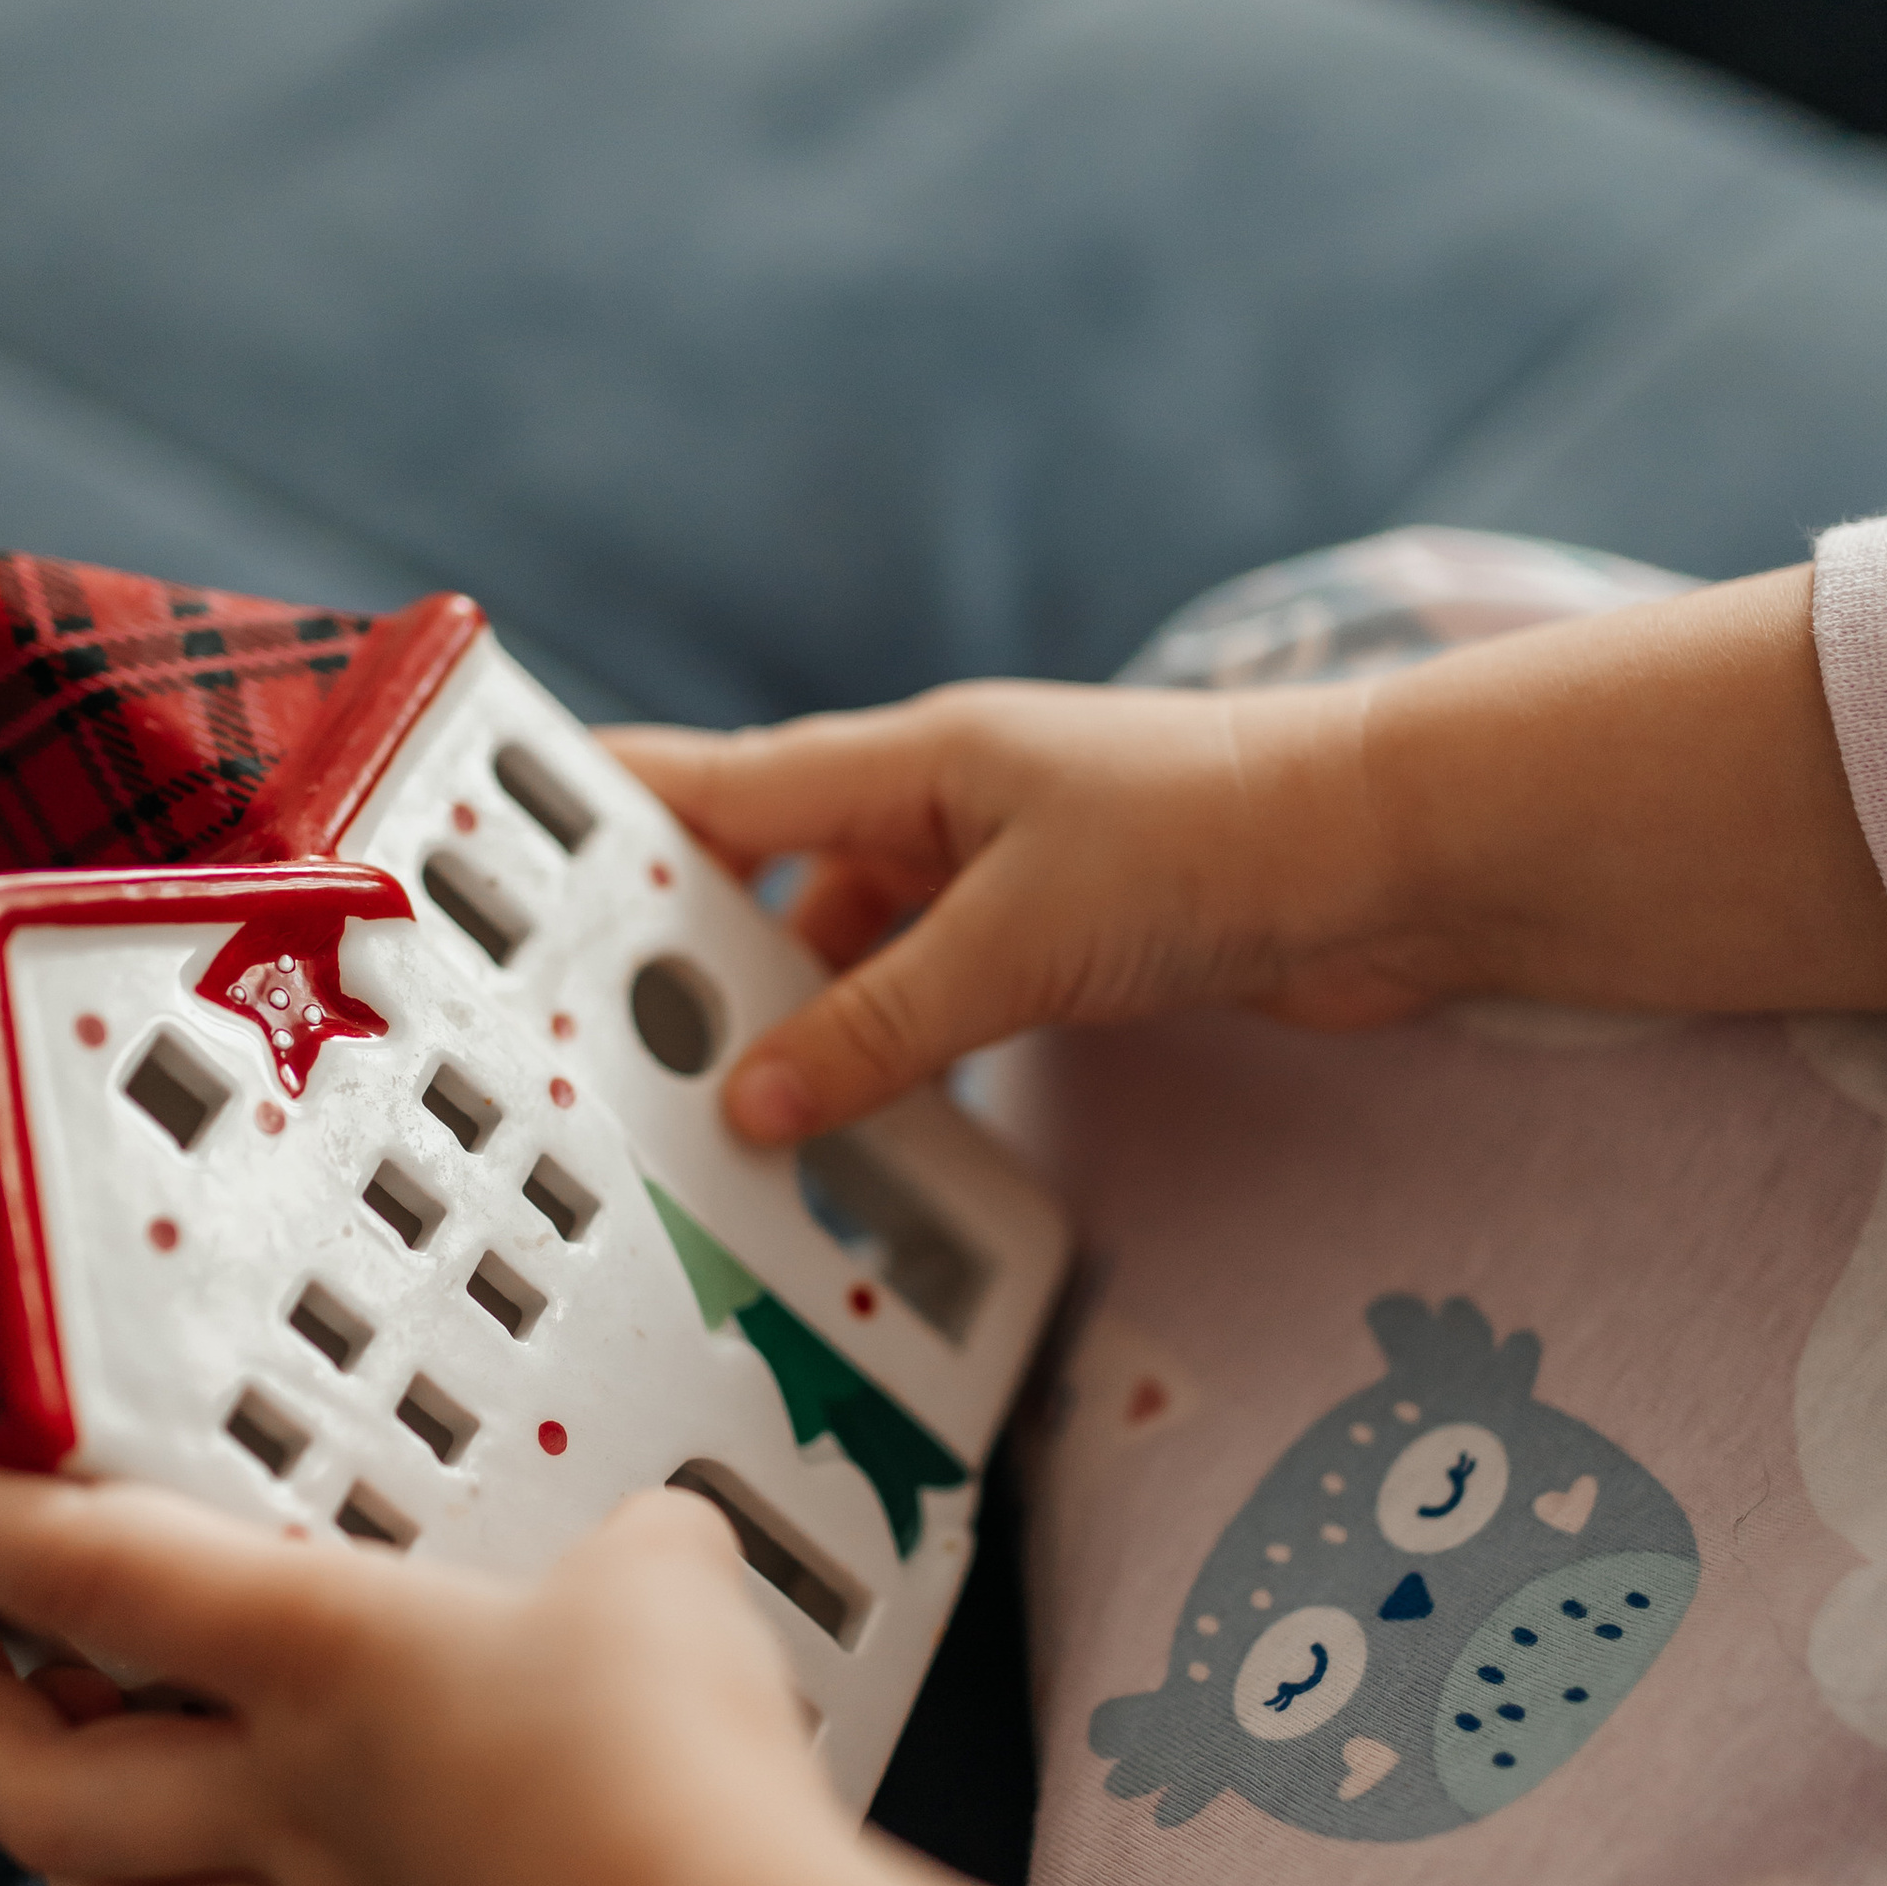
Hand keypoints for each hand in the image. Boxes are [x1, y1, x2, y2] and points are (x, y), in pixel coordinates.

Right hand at [612, 677, 1403, 1142]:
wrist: (1394, 862)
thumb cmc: (1214, 840)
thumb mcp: (1013, 941)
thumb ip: (876, 1028)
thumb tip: (754, 1103)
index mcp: (905, 762)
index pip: (710, 788)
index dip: (598, 816)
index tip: (491, 852)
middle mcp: (938, 808)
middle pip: (767, 886)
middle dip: (687, 963)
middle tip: (598, 1049)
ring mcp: (999, 876)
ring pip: (850, 958)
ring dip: (796, 1030)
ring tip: (719, 1113)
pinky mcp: (1060, 944)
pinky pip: (930, 1003)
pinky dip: (886, 1058)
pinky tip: (855, 1123)